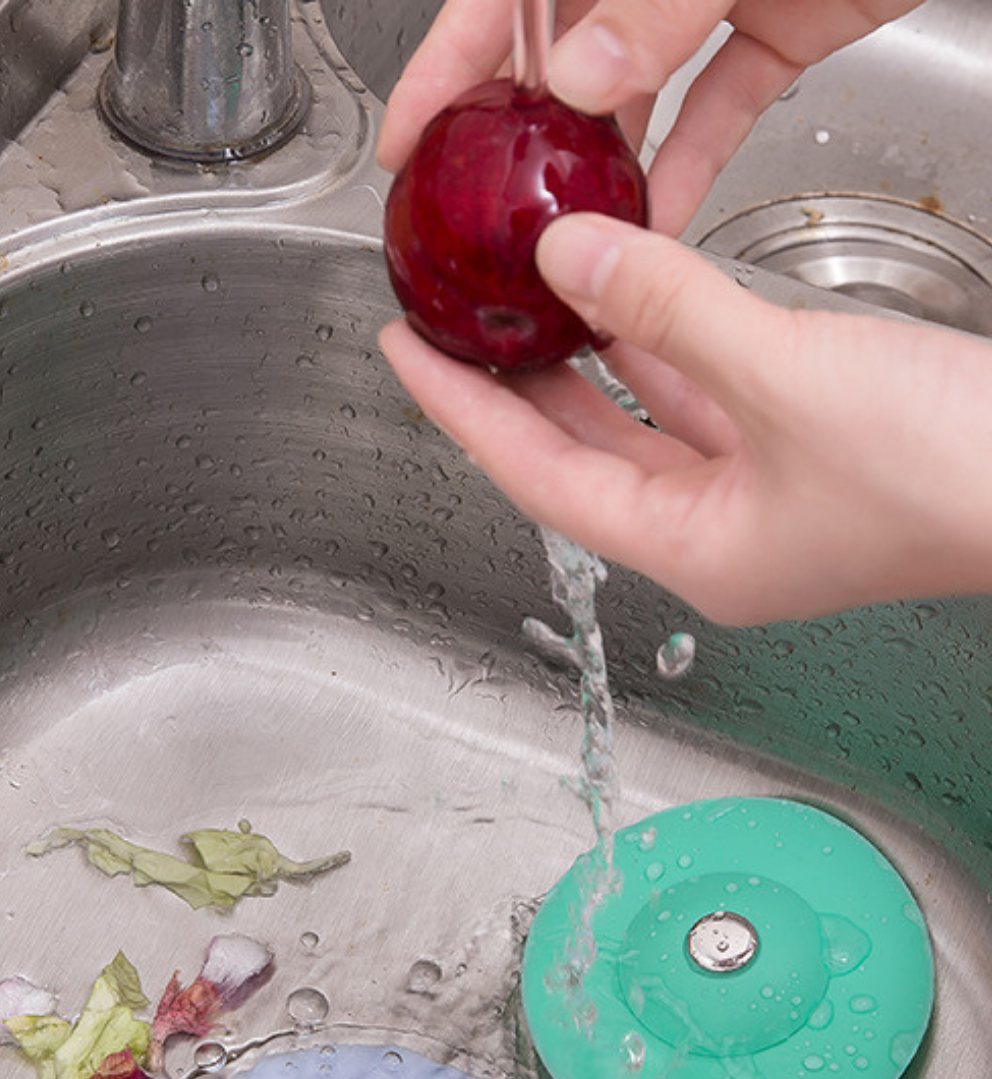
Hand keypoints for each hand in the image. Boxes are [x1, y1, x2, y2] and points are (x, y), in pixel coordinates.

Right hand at [377, 0, 924, 233]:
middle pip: (560, 52)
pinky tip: (660, 220)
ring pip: (636, 90)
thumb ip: (653, 7)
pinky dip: (692, 164)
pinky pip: (717, 106)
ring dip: (605, 166)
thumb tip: (582, 82)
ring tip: (570, 235)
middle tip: (483, 211)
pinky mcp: (776, 22)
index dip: (441, 67)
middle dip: (521, 134)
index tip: (403, 139)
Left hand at [379, 215, 991, 625]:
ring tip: (529, 302)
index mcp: (691, 551)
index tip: (408, 353)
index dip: (461, 411)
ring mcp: (761, 502)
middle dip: (513, 387)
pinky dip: (667, 353)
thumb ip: (669, 313)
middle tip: (454, 321)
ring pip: (643, 427)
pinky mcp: (805, 460)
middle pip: (578, 456)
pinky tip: (641, 306)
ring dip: (589, 364)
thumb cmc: (951, 475)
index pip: (535, 476)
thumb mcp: (787, 378)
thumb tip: (569, 261)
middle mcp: (715, 537)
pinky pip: (706, 402)